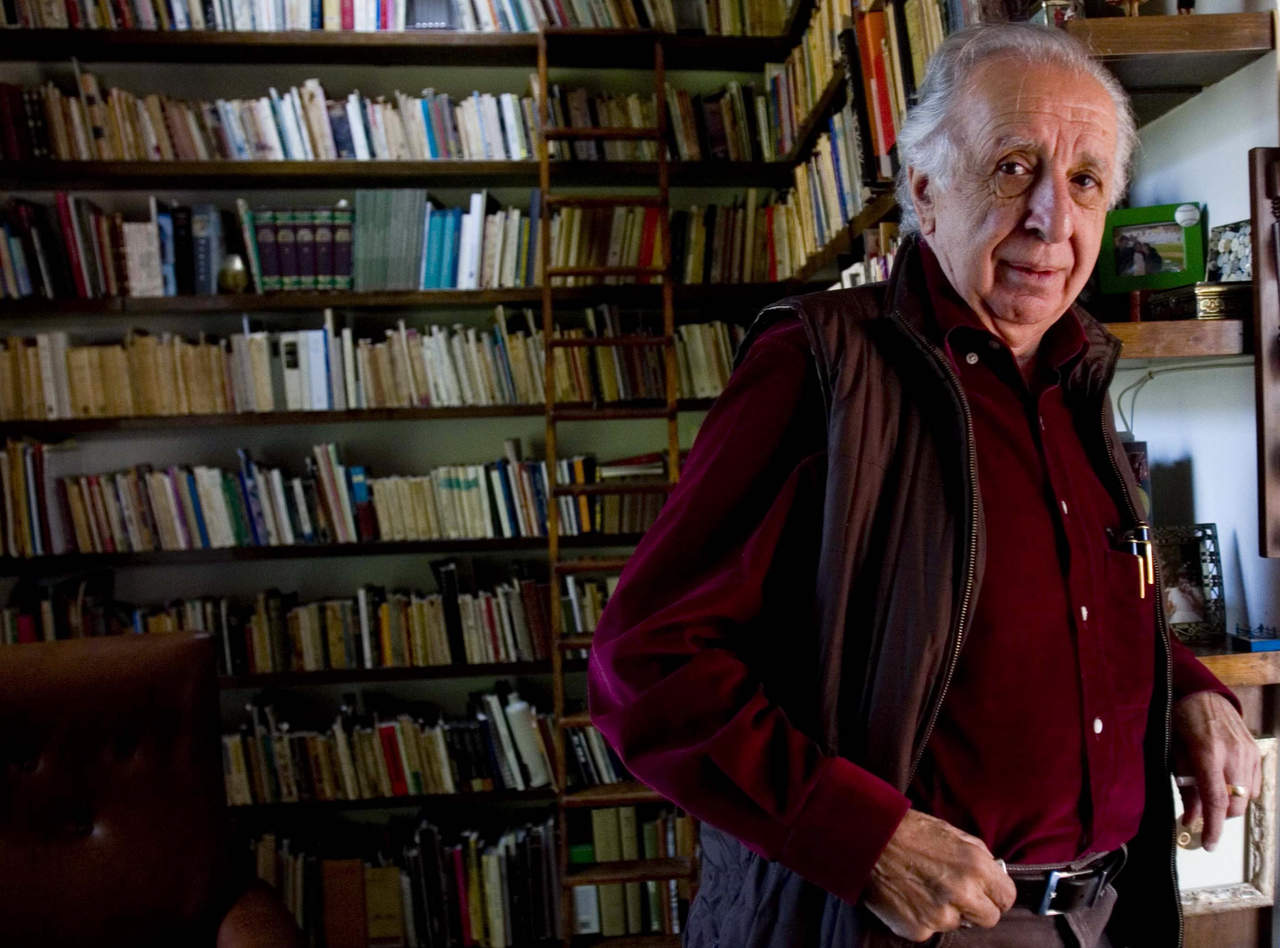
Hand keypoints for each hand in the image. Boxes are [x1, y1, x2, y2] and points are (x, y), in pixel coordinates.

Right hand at [864, 809, 1014, 941]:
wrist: (866, 839)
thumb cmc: (909, 831)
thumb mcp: (953, 834)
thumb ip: (979, 858)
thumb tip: (996, 875)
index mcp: (976, 866)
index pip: (1007, 897)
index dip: (995, 893)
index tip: (985, 891)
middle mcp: (962, 893)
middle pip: (989, 918)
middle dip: (976, 907)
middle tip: (956, 893)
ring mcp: (940, 915)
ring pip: (958, 924)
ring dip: (947, 911)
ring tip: (925, 888)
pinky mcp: (919, 929)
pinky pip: (931, 930)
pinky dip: (923, 917)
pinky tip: (910, 896)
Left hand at [1172, 691, 1259, 850]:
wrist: (1202, 692)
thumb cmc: (1180, 719)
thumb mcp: (1172, 751)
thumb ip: (1184, 787)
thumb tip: (1190, 819)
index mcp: (1208, 753)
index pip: (1215, 800)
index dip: (1213, 827)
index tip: (1209, 844)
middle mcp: (1234, 754)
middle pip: (1235, 805)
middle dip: (1220, 817)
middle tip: (1202, 816)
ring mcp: (1249, 753)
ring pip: (1246, 798)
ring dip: (1229, 804)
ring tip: (1210, 793)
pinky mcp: (1257, 752)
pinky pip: (1254, 785)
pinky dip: (1240, 792)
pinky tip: (1224, 783)